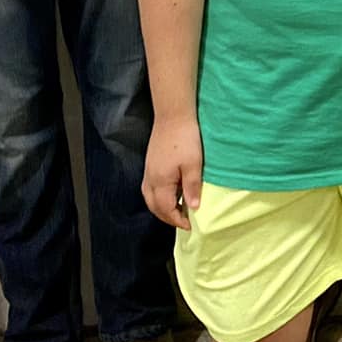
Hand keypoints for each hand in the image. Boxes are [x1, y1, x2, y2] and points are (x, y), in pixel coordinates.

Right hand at [142, 113, 202, 228]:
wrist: (173, 116)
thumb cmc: (185, 139)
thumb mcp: (193, 164)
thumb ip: (192, 187)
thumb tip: (193, 208)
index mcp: (160, 182)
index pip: (166, 209)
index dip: (177, 220)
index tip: (190, 226)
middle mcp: (150, 180)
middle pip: (155, 207)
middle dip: (168, 217)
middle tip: (183, 221)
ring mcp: (148, 172)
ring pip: (150, 199)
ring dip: (162, 209)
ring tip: (177, 211)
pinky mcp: (150, 165)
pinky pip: (150, 189)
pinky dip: (158, 198)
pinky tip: (170, 194)